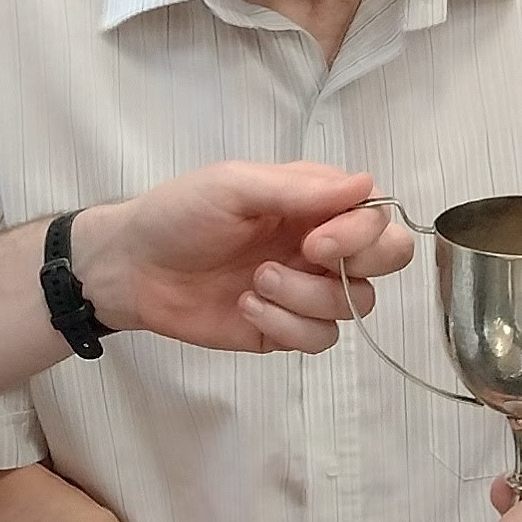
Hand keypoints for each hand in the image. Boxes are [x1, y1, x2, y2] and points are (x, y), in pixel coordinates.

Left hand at [80, 165, 413, 352]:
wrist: (132, 269)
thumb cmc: (179, 215)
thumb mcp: (234, 186)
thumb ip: (300, 188)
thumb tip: (366, 183)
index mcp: (315, 203)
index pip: (377, 218)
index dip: (360, 233)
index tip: (315, 240)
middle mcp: (321, 245)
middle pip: (388, 261)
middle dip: (358, 264)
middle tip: (306, 258)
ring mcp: (306, 290)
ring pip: (354, 305)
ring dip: (304, 297)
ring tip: (255, 282)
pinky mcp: (286, 330)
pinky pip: (319, 339)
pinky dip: (286, 326)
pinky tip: (247, 308)